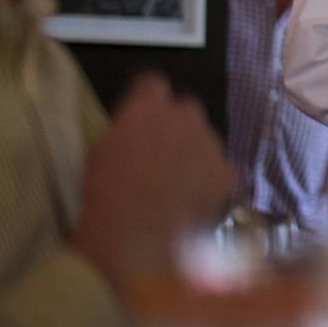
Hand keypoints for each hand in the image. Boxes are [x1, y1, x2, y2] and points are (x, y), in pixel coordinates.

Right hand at [68, 74, 237, 293]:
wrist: (135, 242)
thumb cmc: (104, 200)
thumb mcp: (99, 155)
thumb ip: (125, 133)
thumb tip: (135, 132)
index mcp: (146, 108)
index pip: (153, 84)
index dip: (147, 101)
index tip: (141, 119)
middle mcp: (185, 116)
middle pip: (186, 110)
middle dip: (175, 127)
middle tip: (161, 156)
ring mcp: (211, 143)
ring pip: (205, 140)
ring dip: (194, 154)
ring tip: (176, 186)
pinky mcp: (228, 172)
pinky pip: (220, 170)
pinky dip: (211, 182)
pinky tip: (194, 202)